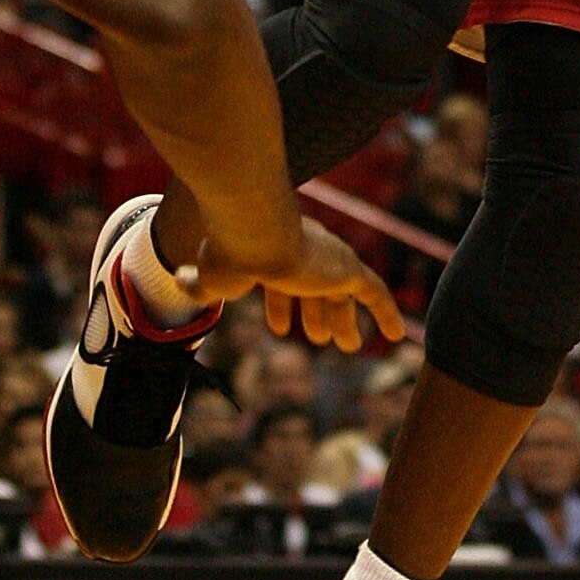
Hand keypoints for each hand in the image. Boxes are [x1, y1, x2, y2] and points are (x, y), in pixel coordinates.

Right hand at [180, 218, 406, 354]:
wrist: (254, 233)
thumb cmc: (229, 253)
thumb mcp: (212, 273)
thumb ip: (200, 279)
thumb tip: (181, 280)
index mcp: (274, 248)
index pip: (280, 279)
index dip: (280, 305)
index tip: (280, 329)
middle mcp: (305, 247)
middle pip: (315, 285)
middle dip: (316, 313)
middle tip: (320, 339)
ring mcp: (329, 257)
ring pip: (342, 292)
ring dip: (342, 319)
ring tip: (347, 346)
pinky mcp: (348, 268)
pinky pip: (375, 293)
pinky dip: (387, 314)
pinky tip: (398, 337)